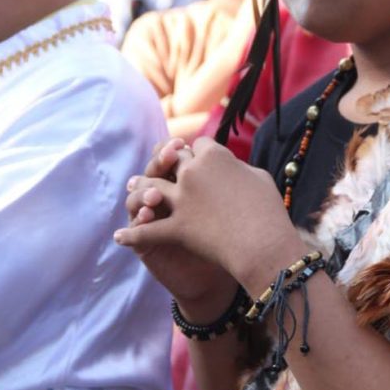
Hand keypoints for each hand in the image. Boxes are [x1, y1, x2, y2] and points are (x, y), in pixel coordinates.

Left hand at [116, 136, 305, 294]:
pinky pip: (147, 231)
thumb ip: (240, 169)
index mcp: (214, 156)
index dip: (199, 152)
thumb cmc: (269, 210)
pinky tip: (119, 237)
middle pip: (171, 161)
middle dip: (165, 163)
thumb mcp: (260, 178)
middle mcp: (193, 172)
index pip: (199, 145)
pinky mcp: (176, 227)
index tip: (200, 158)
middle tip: (159, 168)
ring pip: (150, 189)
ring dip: (140, 191)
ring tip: (133, 195)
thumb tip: (232, 167)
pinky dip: (132, 235)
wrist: (265, 243)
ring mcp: (181, 199)